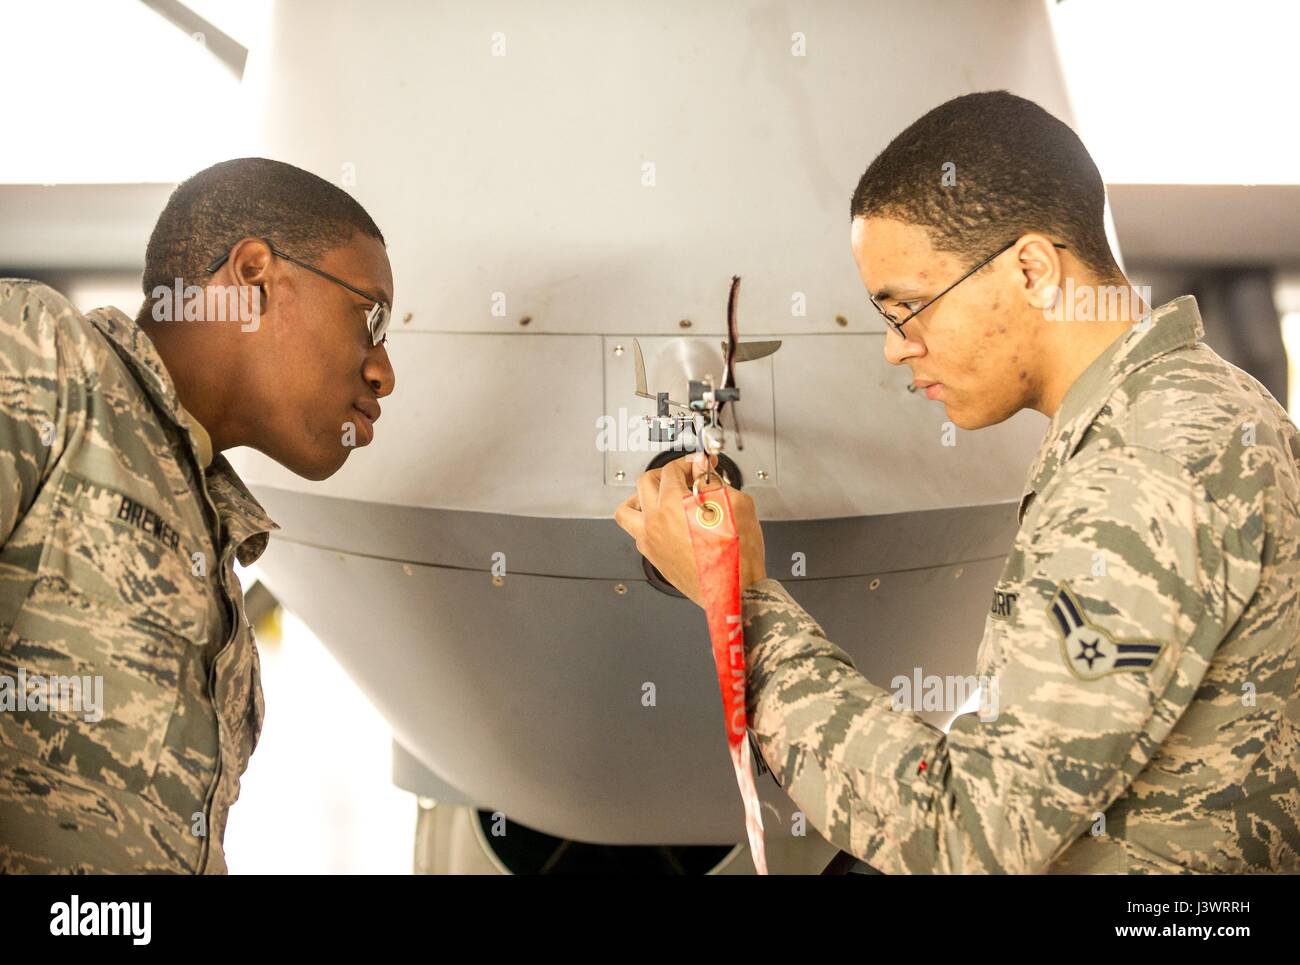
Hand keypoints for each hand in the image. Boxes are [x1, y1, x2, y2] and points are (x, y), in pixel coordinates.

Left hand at [614, 451, 767, 606]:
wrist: (735, 589)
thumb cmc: (737, 555)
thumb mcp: (736, 504)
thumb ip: (714, 482)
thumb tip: (702, 470)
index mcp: (673, 505)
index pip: (671, 470)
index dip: (689, 463)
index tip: (701, 466)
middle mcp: (655, 522)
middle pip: (645, 482)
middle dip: (665, 474)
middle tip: (684, 476)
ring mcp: (651, 542)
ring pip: (627, 511)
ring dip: (641, 498)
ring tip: (659, 497)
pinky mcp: (654, 557)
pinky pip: (637, 534)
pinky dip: (647, 523)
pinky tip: (665, 523)